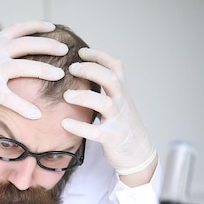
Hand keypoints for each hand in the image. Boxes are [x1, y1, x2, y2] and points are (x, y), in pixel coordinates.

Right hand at [0, 20, 67, 118]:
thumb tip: (7, 55)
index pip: (19, 28)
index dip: (37, 26)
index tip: (52, 27)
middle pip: (28, 44)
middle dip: (49, 46)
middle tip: (65, 50)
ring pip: (26, 66)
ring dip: (45, 70)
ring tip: (60, 75)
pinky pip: (11, 98)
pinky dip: (25, 107)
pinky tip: (37, 114)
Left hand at [61, 47, 156, 175]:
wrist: (138, 152)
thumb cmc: (122, 125)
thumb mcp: (118, 103)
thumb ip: (105, 89)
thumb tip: (83, 72)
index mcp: (122, 92)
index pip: (115, 67)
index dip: (100, 56)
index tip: (81, 51)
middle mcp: (122, 103)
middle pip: (112, 79)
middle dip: (92, 70)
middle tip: (72, 68)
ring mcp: (118, 120)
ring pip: (105, 103)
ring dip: (85, 97)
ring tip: (67, 95)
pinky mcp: (111, 138)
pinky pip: (95, 131)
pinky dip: (80, 127)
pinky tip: (65, 123)